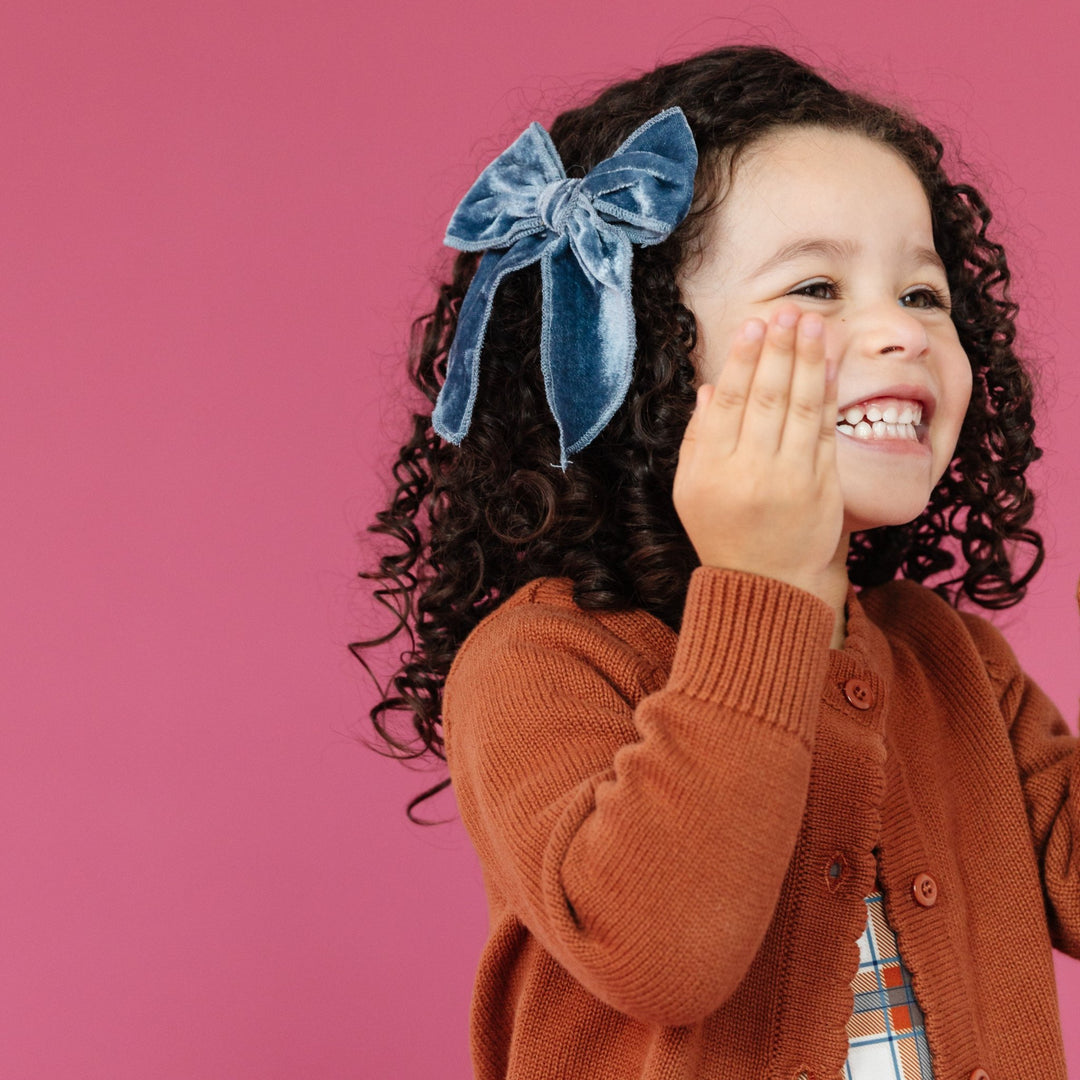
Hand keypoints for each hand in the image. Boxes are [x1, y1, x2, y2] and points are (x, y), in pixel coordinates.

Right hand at [673, 306, 844, 600]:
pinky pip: (827, 431)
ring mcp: (791, 478)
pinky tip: (830, 365)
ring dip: (809, 360)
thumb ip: (697, 439)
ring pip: (801, 408)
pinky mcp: (823, 486)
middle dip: (780, 349)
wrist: (765, 583)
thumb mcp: (690, 490)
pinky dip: (829, 396)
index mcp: (713, 470)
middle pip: (768, 397)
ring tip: (813, 323)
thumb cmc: (722, 531)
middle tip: (787, 311)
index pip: (730, 403)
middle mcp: (751, 471)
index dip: (743, 361)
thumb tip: (709, 388)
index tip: (754, 326)